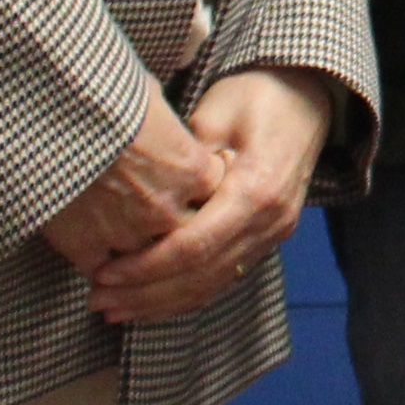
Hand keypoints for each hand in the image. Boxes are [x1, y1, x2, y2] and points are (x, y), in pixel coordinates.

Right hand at [37, 92, 220, 272]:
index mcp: (191, 170)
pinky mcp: (86, 247)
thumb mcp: (150, 99)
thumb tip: (169, 123)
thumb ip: (169, 126)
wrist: (46, 116)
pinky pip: (103, 271)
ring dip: (141, 253)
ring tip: (128, 246)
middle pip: (187, 231)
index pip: (214, 191)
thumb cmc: (102, 96)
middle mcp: (167, 208)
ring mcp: (127, 233)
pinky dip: (101, 269)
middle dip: (177, 226)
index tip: (191, 183)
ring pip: (148, 258)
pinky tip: (100, 265)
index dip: (201, 187)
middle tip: (162, 220)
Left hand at [78, 68, 336, 326]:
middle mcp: (269, 222)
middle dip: (144, 293)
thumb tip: (143, 197)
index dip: (146, 266)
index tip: (104, 272)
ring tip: (113, 309)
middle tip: (96, 299)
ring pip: (211, 285)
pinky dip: (184, 296)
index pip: (195, 246)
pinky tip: (150, 303)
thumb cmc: (257, 95)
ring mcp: (272, 235)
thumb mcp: (215, 112)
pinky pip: (223, 278)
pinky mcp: (266, 239)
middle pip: (200, 275)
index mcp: (256, 190)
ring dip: (160, 303)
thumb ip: (182, 161)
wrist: (308, 97)